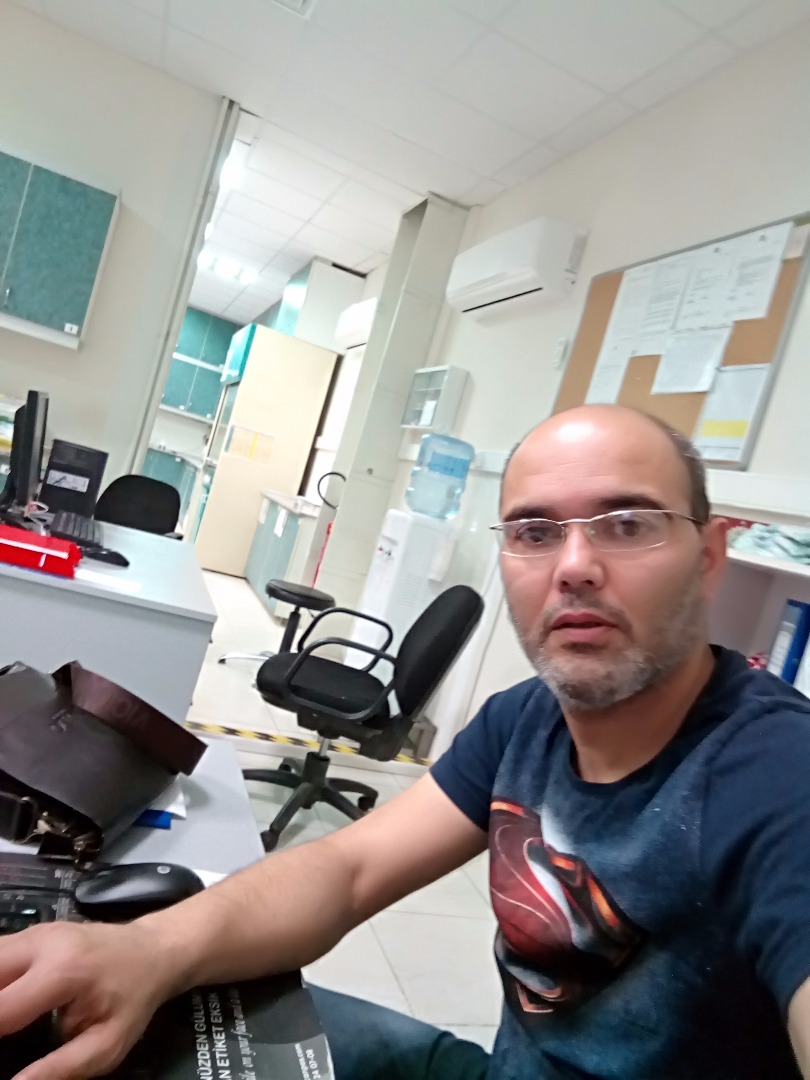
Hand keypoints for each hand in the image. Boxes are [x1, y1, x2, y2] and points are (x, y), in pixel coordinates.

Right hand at [0, 919, 176, 1079]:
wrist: (154, 950)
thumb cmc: (134, 998)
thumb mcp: (109, 1044)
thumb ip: (60, 1069)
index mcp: (61, 972)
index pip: (0, 1009)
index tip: (1, 1053)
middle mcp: (41, 943)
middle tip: (5, 1033)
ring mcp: (35, 932)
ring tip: (6, 1023)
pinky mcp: (32, 932)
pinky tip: (6, 1002)